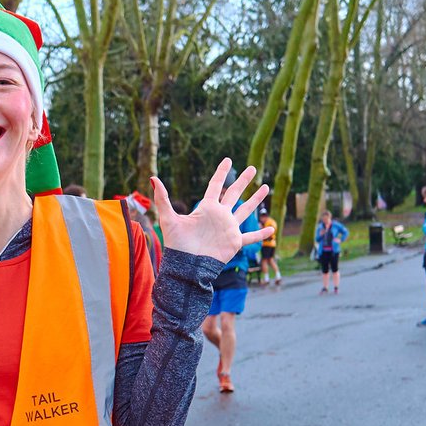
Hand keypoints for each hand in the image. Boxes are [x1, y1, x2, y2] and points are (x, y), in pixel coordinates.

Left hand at [151, 158, 272, 263]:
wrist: (186, 265)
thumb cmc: (176, 244)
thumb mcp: (168, 218)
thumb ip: (162, 199)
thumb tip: (153, 178)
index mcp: (206, 208)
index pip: (215, 186)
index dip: (221, 173)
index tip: (228, 160)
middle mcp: (219, 216)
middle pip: (234, 193)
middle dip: (243, 181)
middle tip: (253, 168)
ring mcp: (228, 228)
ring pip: (245, 210)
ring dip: (255, 200)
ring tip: (266, 187)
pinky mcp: (234, 242)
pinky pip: (250, 237)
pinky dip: (261, 234)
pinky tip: (272, 229)